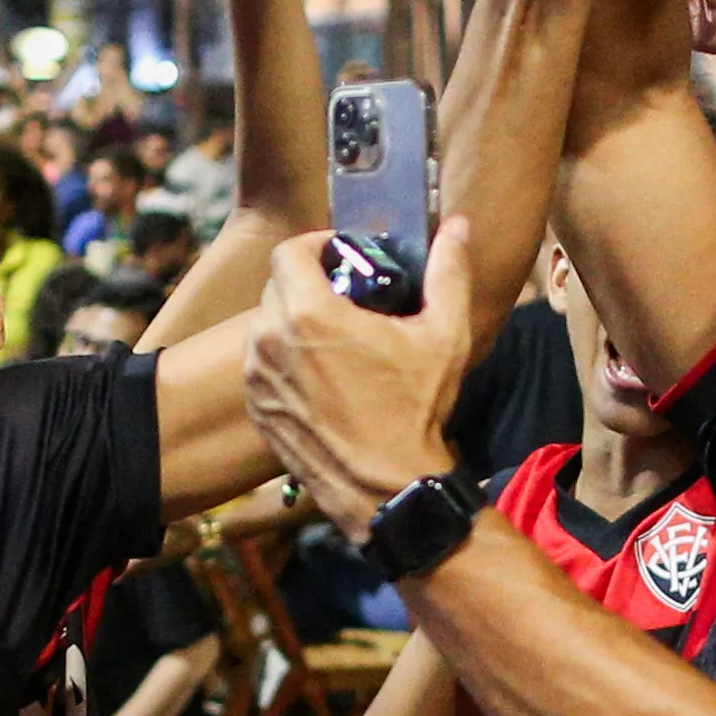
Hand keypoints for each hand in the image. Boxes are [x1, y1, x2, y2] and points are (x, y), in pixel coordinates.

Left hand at [249, 221, 477, 537]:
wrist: (388, 488)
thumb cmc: (415, 411)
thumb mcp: (445, 335)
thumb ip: (449, 272)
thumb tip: (457, 226)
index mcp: (310, 314)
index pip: (288, 251)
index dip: (315, 245)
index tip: (341, 255)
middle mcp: (271, 340)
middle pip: (277, 286)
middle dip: (307, 282)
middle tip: (345, 296)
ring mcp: (259, 377)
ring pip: (266, 326)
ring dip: (293, 321)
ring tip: (333, 338)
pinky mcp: (258, 407)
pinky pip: (262, 364)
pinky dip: (284, 359)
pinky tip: (321, 375)